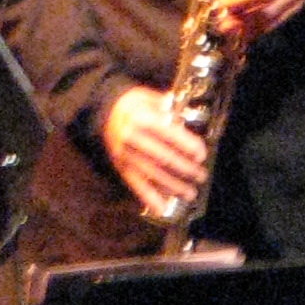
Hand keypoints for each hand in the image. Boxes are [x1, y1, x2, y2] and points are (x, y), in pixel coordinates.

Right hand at [101, 86, 211, 223]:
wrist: (103, 112)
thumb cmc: (132, 104)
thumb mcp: (147, 96)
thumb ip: (167, 106)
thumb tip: (184, 119)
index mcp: (142, 119)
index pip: (169, 135)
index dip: (188, 146)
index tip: (201, 155)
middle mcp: (133, 138)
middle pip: (164, 158)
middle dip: (186, 169)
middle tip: (201, 176)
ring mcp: (126, 155)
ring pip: (153, 174)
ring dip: (174, 186)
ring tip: (190, 193)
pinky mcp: (121, 167)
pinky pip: (136, 184)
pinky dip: (149, 197)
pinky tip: (162, 208)